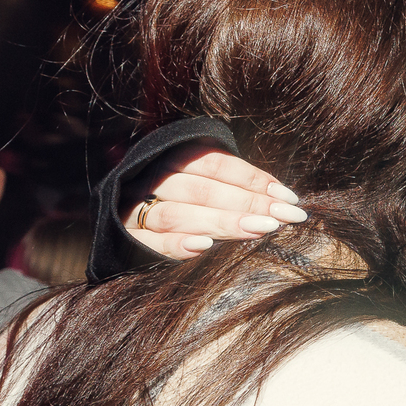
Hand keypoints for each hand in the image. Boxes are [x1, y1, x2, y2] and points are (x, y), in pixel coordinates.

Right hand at [127, 144, 306, 260]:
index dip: (253, 179)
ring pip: (178, 213)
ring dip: (222, 222)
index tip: (288, 197)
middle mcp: (150, 178)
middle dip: (248, 203)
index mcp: (170, 157)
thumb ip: (229, 186)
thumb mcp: (197, 182)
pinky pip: (148, 242)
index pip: (215, 164)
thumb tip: (281, 199)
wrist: (116, 217)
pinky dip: (175, 244)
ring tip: (259, 229)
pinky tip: (204, 247)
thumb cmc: (173, 199)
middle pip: (202, 189)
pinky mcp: (123, 238)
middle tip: (285, 217)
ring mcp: (133, 208)